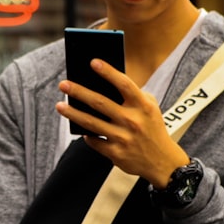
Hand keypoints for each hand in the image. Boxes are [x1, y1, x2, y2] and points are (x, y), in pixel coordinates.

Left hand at [56, 58, 189, 187]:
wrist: (163, 162)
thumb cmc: (152, 127)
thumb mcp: (150, 108)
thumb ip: (132, 94)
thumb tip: (102, 84)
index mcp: (143, 106)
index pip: (124, 84)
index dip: (108, 72)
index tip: (92, 62)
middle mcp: (133, 121)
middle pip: (100, 103)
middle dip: (79, 92)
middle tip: (63, 84)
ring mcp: (124, 138)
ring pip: (92, 123)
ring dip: (73, 114)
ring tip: (59, 106)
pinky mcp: (116, 154)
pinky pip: (95, 141)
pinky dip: (87, 135)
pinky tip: (80, 128)